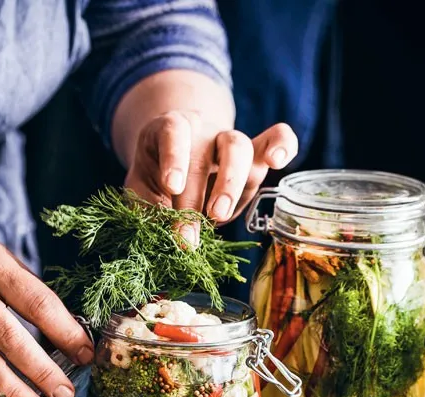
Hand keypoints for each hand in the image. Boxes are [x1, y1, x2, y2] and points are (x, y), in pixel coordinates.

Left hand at [124, 111, 297, 245]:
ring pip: (239, 148)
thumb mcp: (142, 191)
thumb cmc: (157, 179)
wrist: (177, 166)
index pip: (173, 132)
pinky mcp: (255, 156)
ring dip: (231, 184)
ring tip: (219, 216)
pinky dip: (283, 145)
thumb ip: (149, 210)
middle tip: (189, 233)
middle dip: (197, 196)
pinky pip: (277, 138)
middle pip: (206, 151)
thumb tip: (164, 238)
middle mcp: (202, 130)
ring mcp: (231, 141)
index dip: (174, 158)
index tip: (172, 186)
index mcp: (169, 129)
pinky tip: (279, 161)